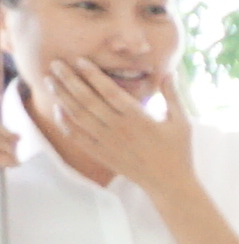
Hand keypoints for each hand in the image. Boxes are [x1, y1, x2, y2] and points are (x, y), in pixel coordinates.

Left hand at [23, 51, 182, 191]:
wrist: (169, 184)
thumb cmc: (178, 151)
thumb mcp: (182, 122)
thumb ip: (173, 96)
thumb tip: (169, 71)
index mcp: (139, 118)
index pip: (110, 91)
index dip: (93, 74)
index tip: (80, 60)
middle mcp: (119, 129)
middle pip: (88, 100)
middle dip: (69, 80)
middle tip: (56, 64)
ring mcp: (108, 142)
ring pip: (78, 116)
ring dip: (62, 97)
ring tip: (51, 81)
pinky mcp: (102, 154)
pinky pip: (77, 137)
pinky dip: (66, 123)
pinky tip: (59, 109)